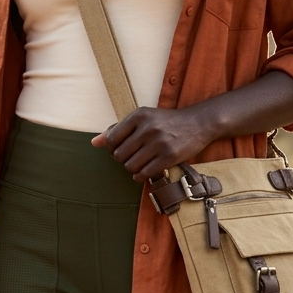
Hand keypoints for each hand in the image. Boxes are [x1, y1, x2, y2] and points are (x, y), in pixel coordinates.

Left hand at [91, 105, 215, 180]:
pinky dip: (141, 176)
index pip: (111, 140)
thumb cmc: (166, 122)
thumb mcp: (142, 118)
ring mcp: (159, 142)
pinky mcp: (169, 156)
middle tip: (132, 158)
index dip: (112, 150)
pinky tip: (145, 172)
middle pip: (119, 156)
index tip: (121, 151)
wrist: (198, 123)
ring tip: (140, 164)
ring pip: (131, 166)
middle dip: (123, 161)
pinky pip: (144, 174)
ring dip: (133, 170)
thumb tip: (94, 142)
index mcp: (138, 115)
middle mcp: (148, 127)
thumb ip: (118, 129)